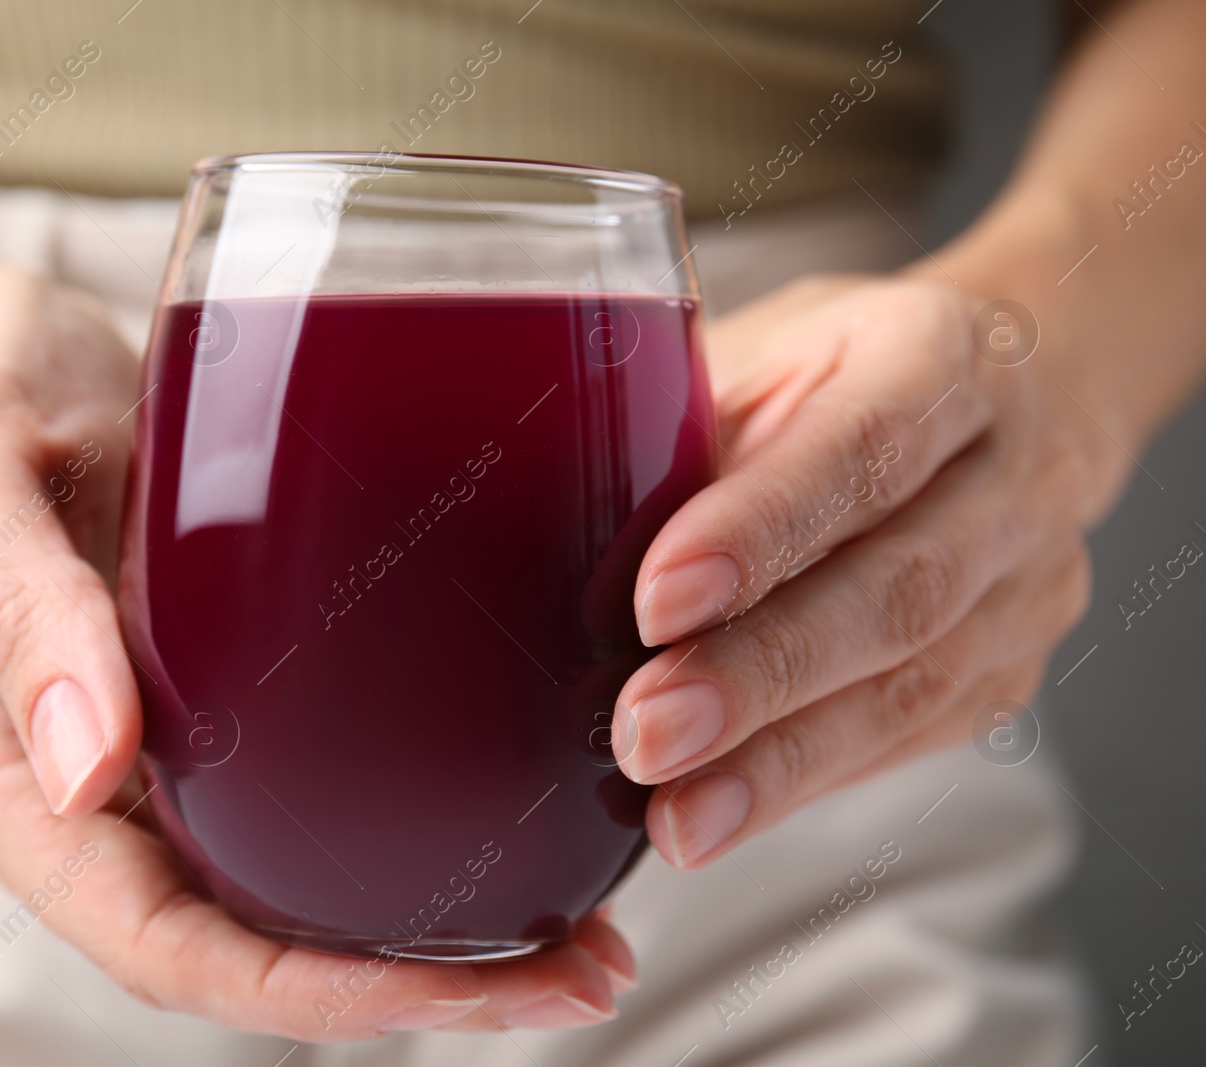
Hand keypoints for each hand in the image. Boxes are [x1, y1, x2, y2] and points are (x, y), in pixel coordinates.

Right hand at [0, 266, 632, 1040]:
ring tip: (577, 942)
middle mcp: (83, 796)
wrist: (9, 347)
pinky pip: (303, 812)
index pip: (152, 939)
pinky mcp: (211, 710)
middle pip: (242, 949)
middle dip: (403, 990)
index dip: (302, 991)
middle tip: (573, 980)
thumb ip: (18, 605)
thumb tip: (86, 772)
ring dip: (425, 943)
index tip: (448, 992)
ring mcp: (151, 761)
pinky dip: (400, 848)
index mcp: (4, 773)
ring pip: (283, 901)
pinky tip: (505, 831)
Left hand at [612, 276, 1108, 867]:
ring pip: (911, 688)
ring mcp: (1027, 582)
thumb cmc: (832, 375)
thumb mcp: (760, 355)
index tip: (656, 603)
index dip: (761, 529)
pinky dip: (802, 783)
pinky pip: (909, 741)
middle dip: (760, 672)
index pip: (862, 446)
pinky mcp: (1007, 672)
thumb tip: (562, 537)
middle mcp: (1011, 472)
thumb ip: (687, 432)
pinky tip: (718, 813)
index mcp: (939, 354)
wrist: (989, 407)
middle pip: (897, 589)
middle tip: (647, 731)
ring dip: (779, 761)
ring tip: (677, 812)